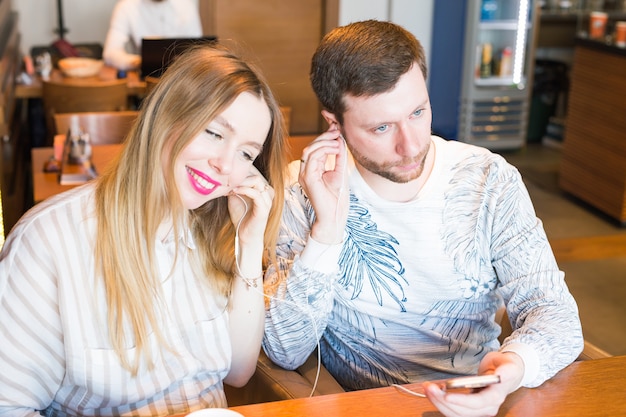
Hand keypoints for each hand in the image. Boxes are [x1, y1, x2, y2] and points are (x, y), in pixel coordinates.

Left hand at [228, 166, 274, 246]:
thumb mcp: (235, 197)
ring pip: (257, 181)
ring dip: (241, 181)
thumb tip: (226, 175)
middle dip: (241, 174)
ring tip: (230, 185)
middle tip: (227, 179)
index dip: (242, 170)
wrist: (246, 236)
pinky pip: (256, 193)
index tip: (228, 173)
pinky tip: (234, 191)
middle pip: (256, 174)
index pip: (255, 172)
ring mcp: (268, 200)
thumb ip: (234, 186)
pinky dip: (244, 190)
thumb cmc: (242, 217)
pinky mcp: (264, 208)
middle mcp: (268, 192)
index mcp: (263, 189)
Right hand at [299, 127, 348, 243]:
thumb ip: (338, 157)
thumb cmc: (337, 198)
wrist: (334, 216)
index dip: (323, 135)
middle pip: (311, 146)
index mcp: (312, 170)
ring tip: (338, 141)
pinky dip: (324, 150)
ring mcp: (304, 174)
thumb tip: (340, 140)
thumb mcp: (340, 172)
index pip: (315, 148)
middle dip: (324, 136)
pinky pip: (311, 158)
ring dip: (325, 142)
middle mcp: (306, 171)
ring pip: (309, 149)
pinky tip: (335, 149)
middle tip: (338, 131)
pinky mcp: (307, 178)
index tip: (336, 127)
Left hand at [422, 351, 523, 416]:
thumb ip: (506, 372)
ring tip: (428, 388)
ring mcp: (478, 410)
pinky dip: (441, 403)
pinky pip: (454, 410)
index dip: (461, 401)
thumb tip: (501, 376)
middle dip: (443, 400)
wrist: (506, 374)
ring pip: (456, 413)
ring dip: (439, 403)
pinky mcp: (470, 408)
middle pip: (463, 410)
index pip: (477, 403)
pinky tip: (433, 393)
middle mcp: (487, 407)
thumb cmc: (506, 367)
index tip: (446, 395)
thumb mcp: (509, 365)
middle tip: (429, 387)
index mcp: (496, 397)